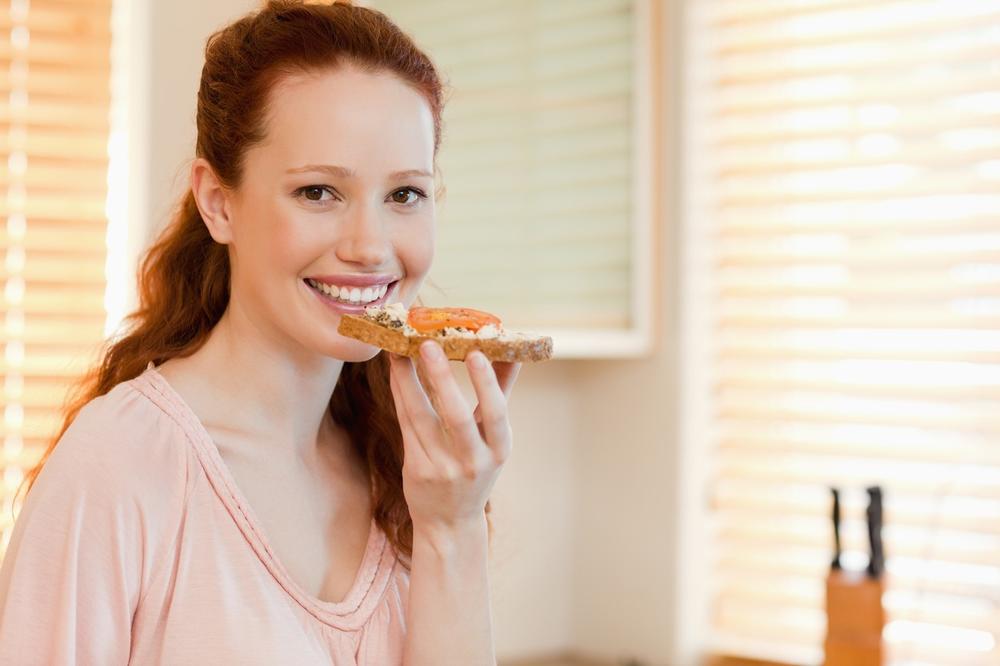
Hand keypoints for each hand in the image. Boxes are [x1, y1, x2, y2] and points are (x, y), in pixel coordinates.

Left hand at [387, 340, 520, 533]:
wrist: (451, 521)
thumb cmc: (476, 467)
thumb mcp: (495, 439)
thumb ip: (501, 394)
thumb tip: (512, 351)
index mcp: (499, 449)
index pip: (496, 413)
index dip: (487, 383)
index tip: (476, 352)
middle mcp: (473, 461)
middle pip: (456, 416)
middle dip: (442, 378)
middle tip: (428, 345)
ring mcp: (443, 468)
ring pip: (422, 418)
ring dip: (409, 382)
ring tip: (399, 352)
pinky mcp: (417, 470)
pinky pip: (406, 426)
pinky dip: (401, 396)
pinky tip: (396, 373)